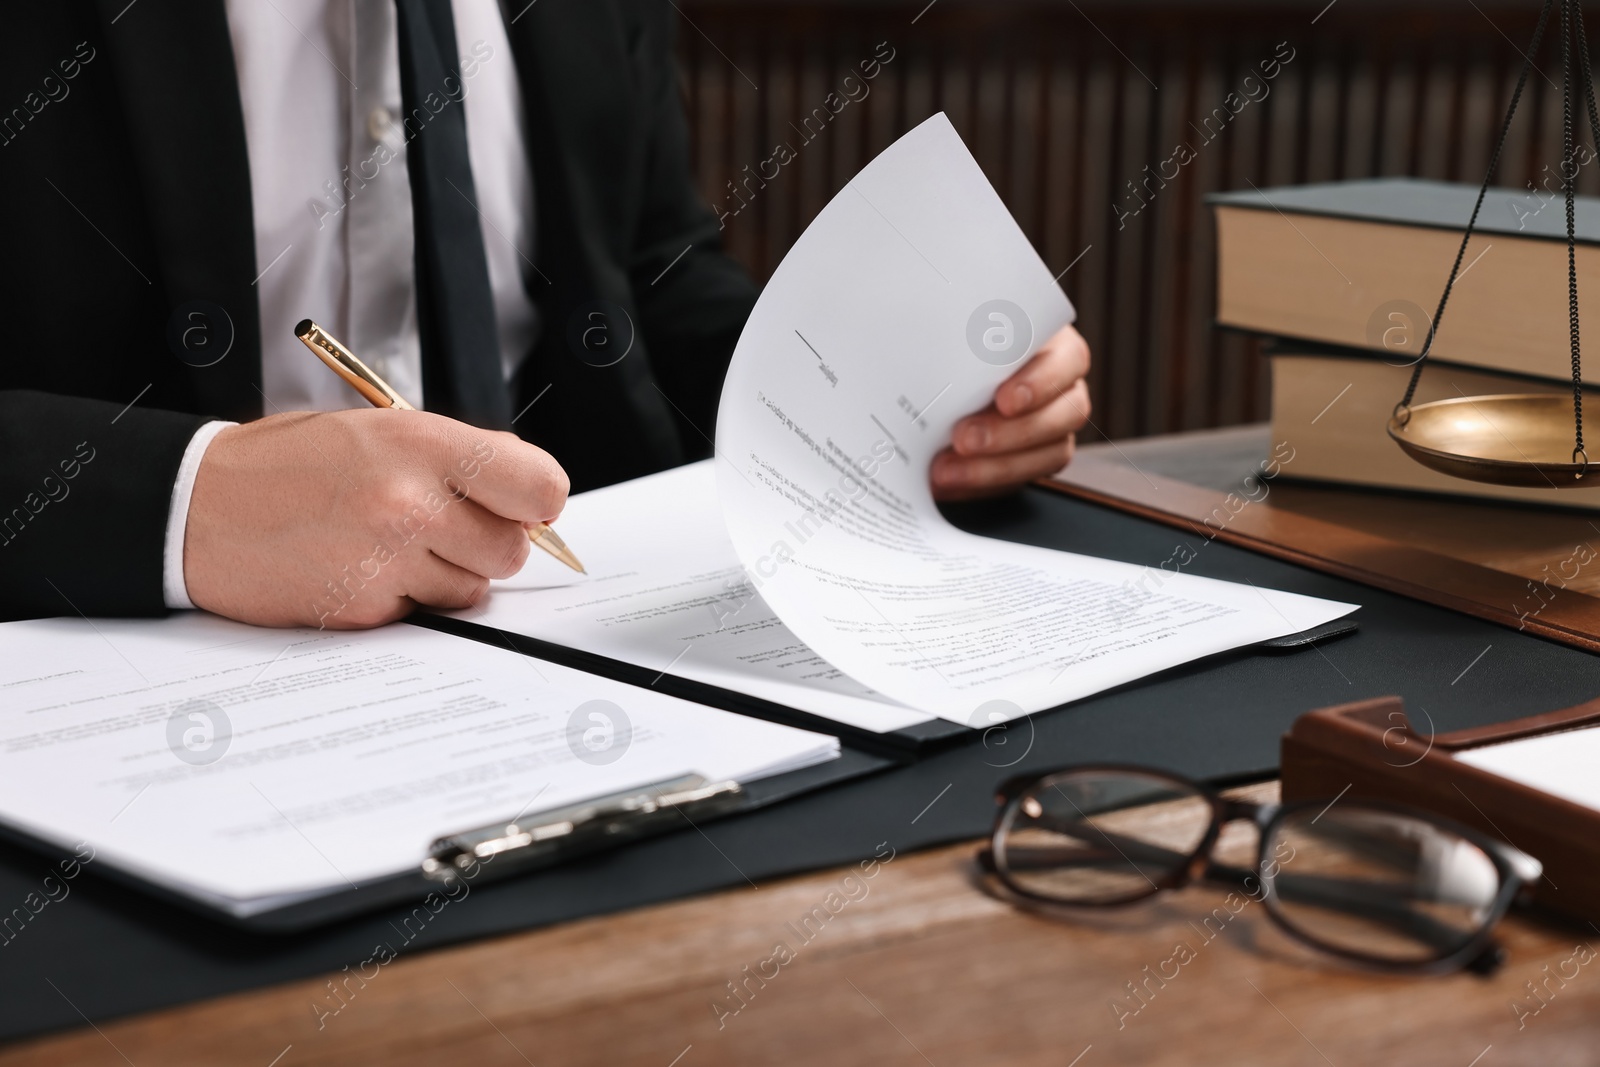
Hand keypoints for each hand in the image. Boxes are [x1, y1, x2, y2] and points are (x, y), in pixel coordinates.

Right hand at [184, 409, 568, 627]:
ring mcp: (388, 560)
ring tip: (392, 543)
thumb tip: (534, 497)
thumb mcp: (381, 430)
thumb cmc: (291, 464)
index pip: (540, 487)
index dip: (537, 502)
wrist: (198, 506)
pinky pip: (424, 613)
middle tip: (445, 525)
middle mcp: (411, 501)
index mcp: (422, 443)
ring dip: (448, 574)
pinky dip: (405, 598)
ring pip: (474, 588)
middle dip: (489, 543)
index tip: (523, 506)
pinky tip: (361, 567)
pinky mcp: (365, 608)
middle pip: (513, 549)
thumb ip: (461, 460)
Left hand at [931, 323, 1091, 500]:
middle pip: (1064, 415)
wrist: (936, 369)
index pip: (1069, 359)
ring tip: (946, 470)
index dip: (1041, 383)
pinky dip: (982, 485)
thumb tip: (924, 334)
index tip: (1004, 400)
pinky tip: (948, 481)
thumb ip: (954, 332)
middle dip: (1012, 434)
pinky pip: (1020, 481)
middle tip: (963, 439)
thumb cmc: (951, 340)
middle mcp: (1062, 387)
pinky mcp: (1031, 459)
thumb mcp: (955, 326)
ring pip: (1049, 454)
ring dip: (996, 467)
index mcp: (1052, 342)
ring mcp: (1052, 426)